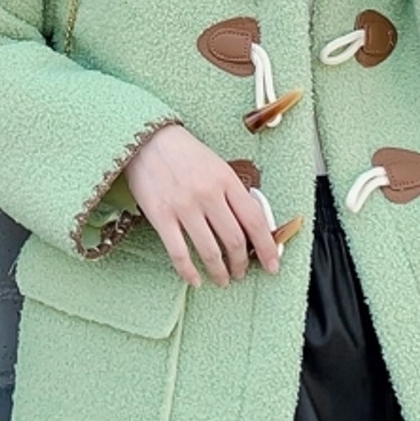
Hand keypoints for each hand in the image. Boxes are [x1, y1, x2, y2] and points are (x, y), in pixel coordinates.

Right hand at [123, 124, 281, 287]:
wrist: (147, 140)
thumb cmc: (185, 154)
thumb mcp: (218, 167)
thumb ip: (235, 194)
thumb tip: (253, 226)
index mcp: (227, 180)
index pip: (255, 220)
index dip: (267, 247)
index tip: (272, 265)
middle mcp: (208, 194)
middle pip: (234, 240)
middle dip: (241, 263)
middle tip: (241, 273)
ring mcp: (184, 206)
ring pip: (210, 251)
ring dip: (219, 271)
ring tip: (222, 279)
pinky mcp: (161, 216)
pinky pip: (179, 252)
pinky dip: (189, 271)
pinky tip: (195, 280)